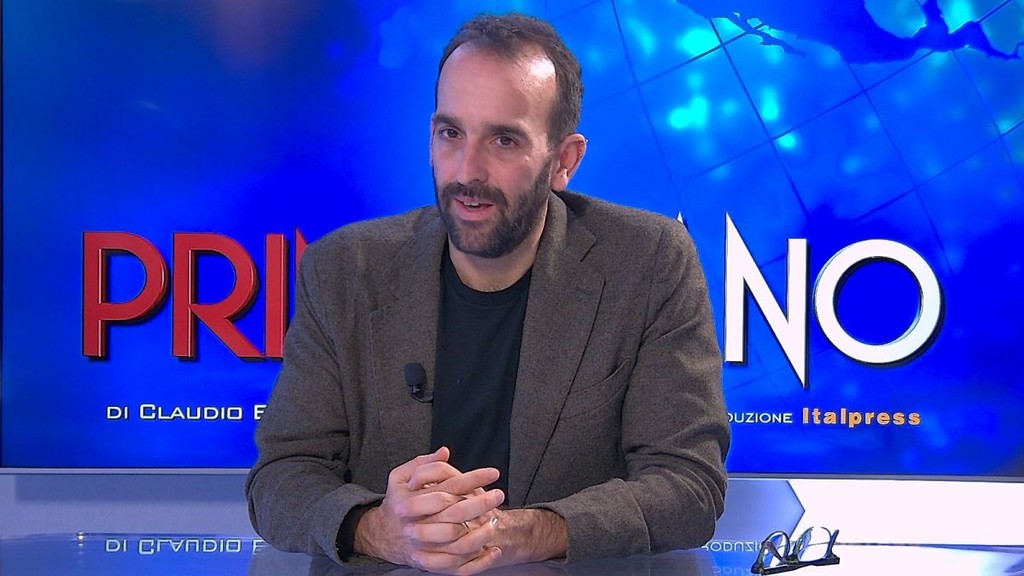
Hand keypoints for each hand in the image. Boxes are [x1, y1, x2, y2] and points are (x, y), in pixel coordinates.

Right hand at [354, 447, 505, 573]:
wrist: (383, 534)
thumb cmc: (396, 501)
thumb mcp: (399, 477)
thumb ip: (421, 463)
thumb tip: (445, 452)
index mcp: (413, 500)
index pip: (449, 486)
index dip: (474, 478)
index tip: (493, 472)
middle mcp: (420, 524)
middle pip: (456, 514)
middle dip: (481, 503)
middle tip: (499, 495)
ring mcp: (426, 546)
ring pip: (458, 543)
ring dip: (481, 533)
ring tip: (496, 521)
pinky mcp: (432, 563)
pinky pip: (458, 567)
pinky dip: (479, 562)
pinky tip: (493, 551)